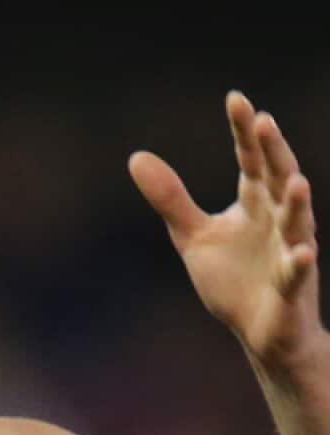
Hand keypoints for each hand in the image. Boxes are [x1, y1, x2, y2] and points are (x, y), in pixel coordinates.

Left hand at [129, 90, 322, 365]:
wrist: (258, 331)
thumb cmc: (232, 279)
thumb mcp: (192, 235)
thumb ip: (171, 198)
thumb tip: (136, 156)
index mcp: (255, 204)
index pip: (251, 160)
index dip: (244, 133)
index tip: (236, 99)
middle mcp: (278, 220)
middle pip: (278, 180)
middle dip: (273, 153)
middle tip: (265, 121)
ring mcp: (288, 251)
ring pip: (296, 223)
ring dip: (298, 203)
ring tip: (296, 181)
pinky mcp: (290, 286)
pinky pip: (296, 272)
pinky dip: (298, 262)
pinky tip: (302, 252)